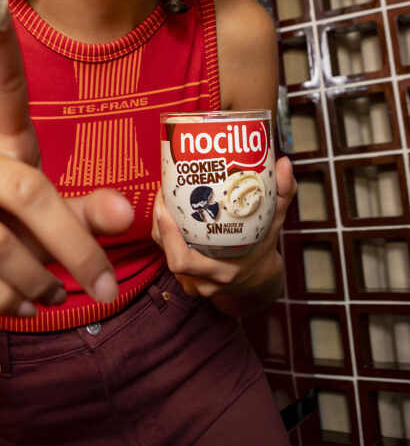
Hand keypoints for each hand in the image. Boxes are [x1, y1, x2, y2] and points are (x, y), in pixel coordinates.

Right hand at [0, 14, 131, 318]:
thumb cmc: (14, 246)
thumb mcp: (55, 226)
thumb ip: (87, 214)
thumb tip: (126, 211)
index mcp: (1, 143)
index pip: (0, 81)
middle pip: (27, 189)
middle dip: (73, 246)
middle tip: (103, 285)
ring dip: (39, 280)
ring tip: (57, 298)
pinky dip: (6, 298)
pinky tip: (24, 306)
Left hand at [152, 156, 295, 311]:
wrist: (258, 279)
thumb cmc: (264, 250)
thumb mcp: (274, 225)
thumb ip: (281, 196)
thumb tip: (285, 165)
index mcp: (222, 271)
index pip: (183, 261)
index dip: (169, 235)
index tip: (166, 206)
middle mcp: (203, 280)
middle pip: (168, 254)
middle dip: (161, 224)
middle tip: (163, 194)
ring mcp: (192, 280)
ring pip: (165, 252)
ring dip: (161, 224)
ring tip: (164, 194)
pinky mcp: (185, 275)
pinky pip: (168, 252)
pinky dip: (166, 231)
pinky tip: (168, 208)